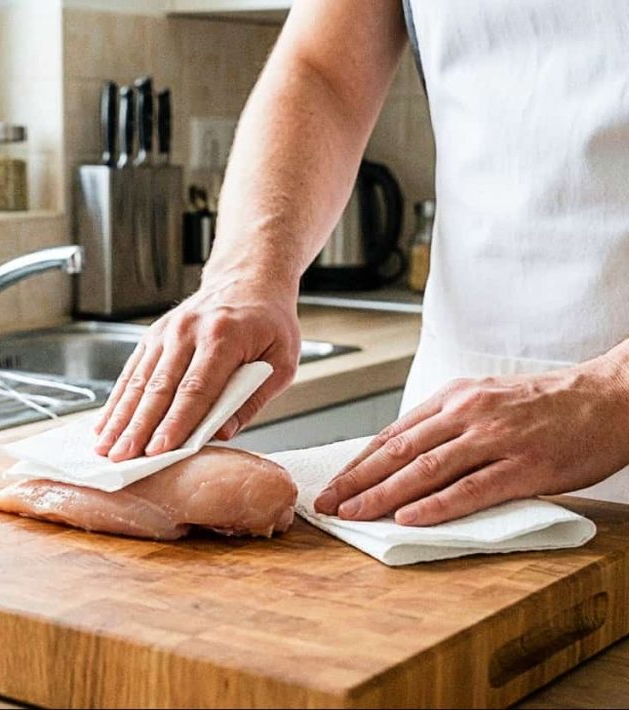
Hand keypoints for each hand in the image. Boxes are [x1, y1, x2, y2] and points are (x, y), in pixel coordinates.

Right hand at [93, 278, 300, 461]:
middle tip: (122, 457)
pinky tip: (105, 423)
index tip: (158, 451)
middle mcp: (188, 331)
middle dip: (138, 427)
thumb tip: (221, 433)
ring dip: (120, 418)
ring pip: (138, 381)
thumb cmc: (268, 324)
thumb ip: (252, 399)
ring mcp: (166, 331)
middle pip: (159, 387)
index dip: (175, 423)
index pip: (195, 389)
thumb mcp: (281, 361)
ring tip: (105, 447)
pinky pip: (132, 372)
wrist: (248, 280)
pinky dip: (117, 400)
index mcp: (224, 337)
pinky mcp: (153, 336)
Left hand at [313, 357, 628, 524]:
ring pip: (425, 470)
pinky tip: (409, 519)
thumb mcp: (486, 398)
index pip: (392, 434)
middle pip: (398, 451)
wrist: (609, 397)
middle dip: (357, 480)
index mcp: (454, 397)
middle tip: (327, 504)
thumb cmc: (546, 403)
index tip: (333, 484)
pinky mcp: (524, 467)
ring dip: (383, 495)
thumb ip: (447, 423)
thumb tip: (403, 453)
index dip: (358, 462)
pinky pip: (471, 489)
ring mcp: (495, 440)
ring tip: (353, 514)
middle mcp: (467, 414)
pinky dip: (436, 506)